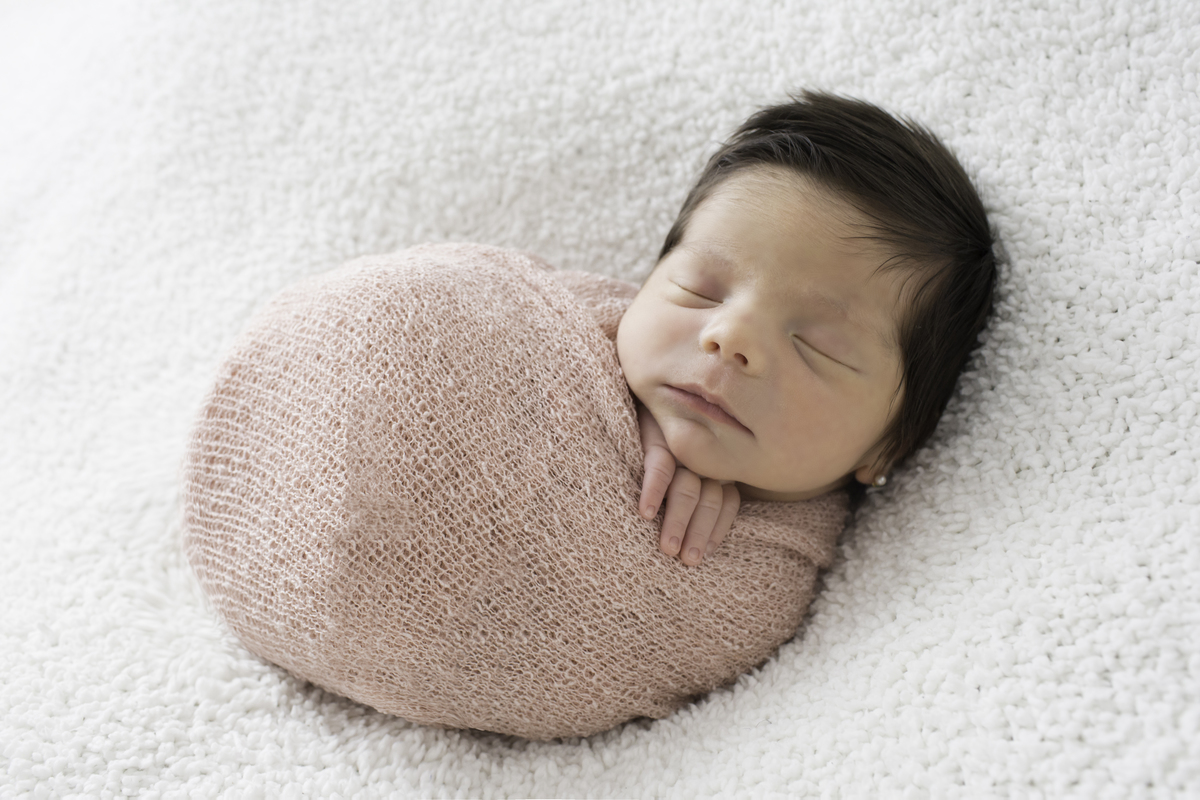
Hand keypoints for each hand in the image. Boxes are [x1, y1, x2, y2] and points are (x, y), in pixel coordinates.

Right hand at [637, 403, 739, 565]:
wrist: (646, 389)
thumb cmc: (663, 434)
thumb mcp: (689, 460)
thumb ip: (698, 486)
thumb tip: (701, 536)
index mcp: (718, 463)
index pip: (727, 502)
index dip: (717, 530)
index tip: (706, 554)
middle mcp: (705, 455)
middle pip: (708, 499)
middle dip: (698, 532)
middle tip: (688, 561)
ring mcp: (682, 445)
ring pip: (686, 489)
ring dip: (678, 520)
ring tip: (668, 548)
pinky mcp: (656, 435)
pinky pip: (658, 466)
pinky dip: (653, 490)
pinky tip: (645, 513)